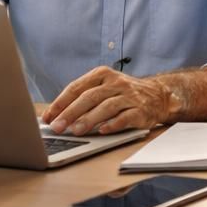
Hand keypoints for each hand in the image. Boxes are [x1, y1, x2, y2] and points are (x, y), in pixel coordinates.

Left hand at [43, 67, 178, 134]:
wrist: (158, 96)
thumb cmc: (123, 94)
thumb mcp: (103, 88)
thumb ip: (82, 98)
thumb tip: (55, 116)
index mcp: (102, 75)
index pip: (76, 87)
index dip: (60, 103)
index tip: (48, 117)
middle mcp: (116, 83)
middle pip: (89, 97)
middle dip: (71, 113)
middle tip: (58, 126)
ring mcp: (129, 96)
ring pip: (106, 107)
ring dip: (90, 119)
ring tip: (76, 131)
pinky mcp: (141, 109)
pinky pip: (126, 117)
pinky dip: (114, 124)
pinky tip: (104, 131)